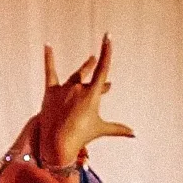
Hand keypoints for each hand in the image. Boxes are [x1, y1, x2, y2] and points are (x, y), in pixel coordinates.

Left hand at [29, 35, 133, 167]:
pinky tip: (48, 45)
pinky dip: (49, 58)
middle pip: (88, 75)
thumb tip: (134, 134)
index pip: (102, 68)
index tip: (108, 37)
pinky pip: (50, 71)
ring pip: (76, 76)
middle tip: (96, 61)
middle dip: (93, 70)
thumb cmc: (81, 137)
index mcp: (92, 94)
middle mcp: (78, 88)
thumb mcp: (100, 129)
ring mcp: (64, 89)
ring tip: (90, 61)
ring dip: (83, 69)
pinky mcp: (50, 92)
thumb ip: (118, 129)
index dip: (106, 51)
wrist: (58, 145)